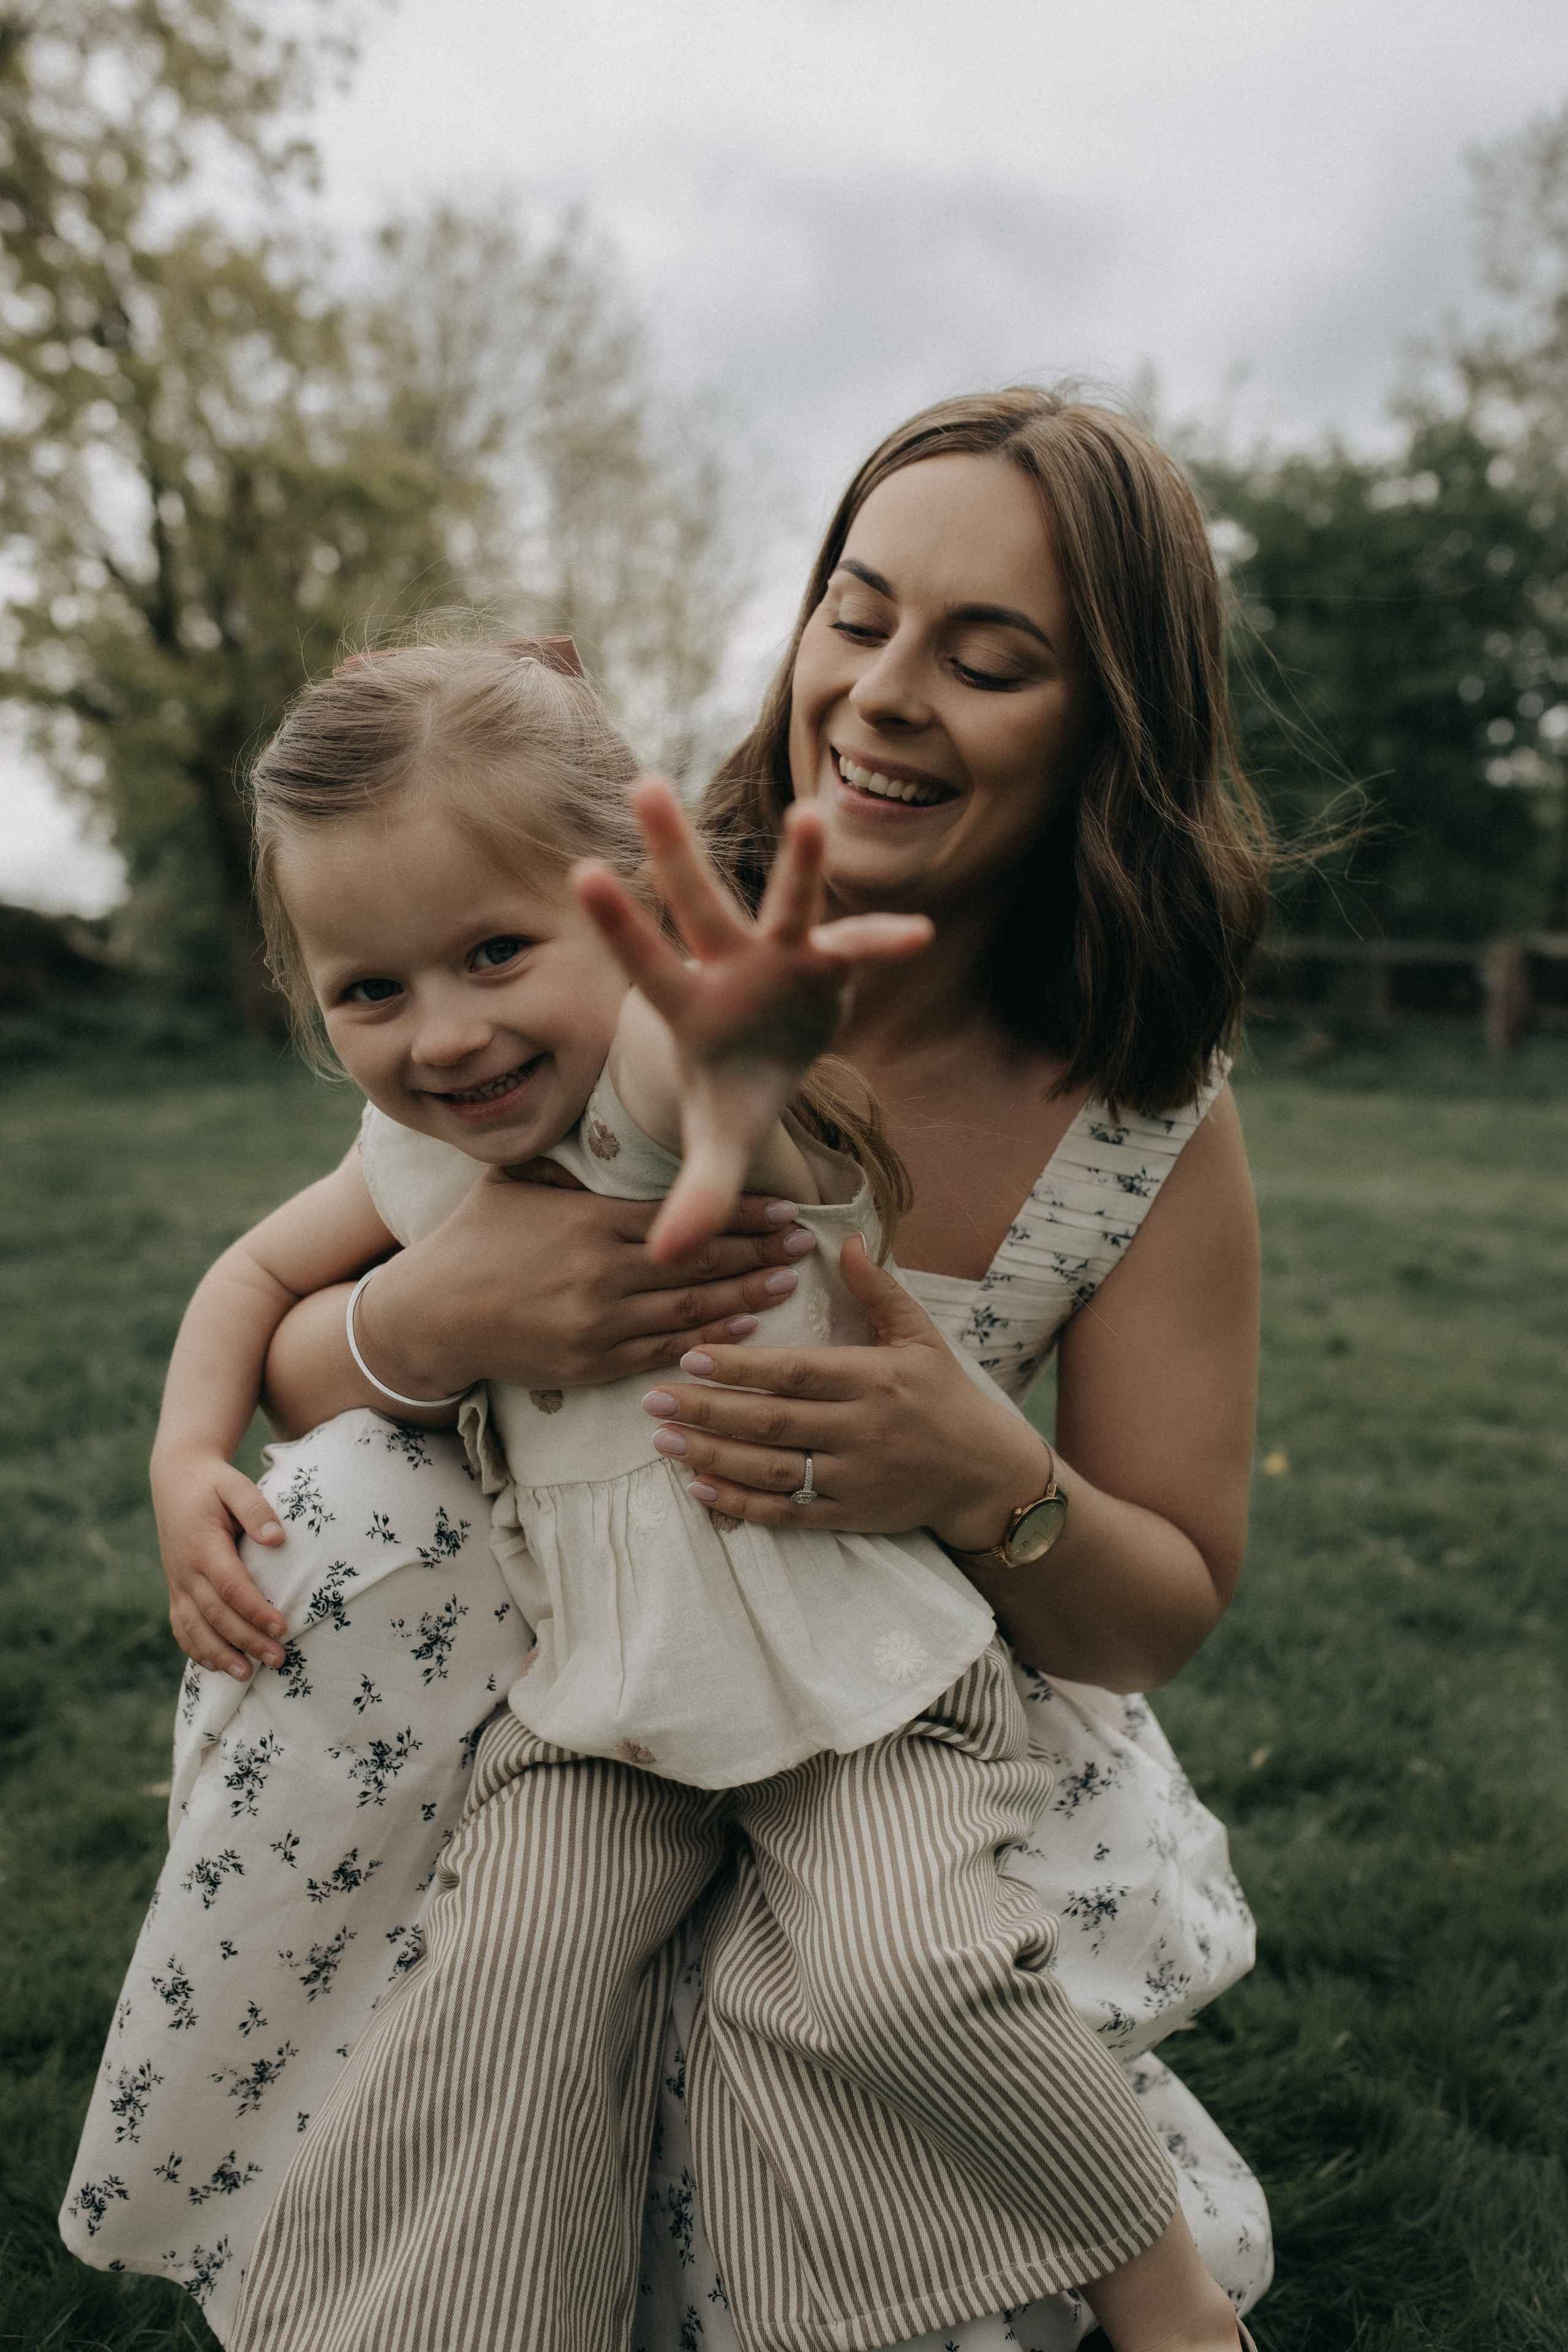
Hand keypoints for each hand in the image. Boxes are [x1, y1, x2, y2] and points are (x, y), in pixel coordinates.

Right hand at [150, 1447, 288, 1679]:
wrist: (176, 1479)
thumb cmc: (212, 1483)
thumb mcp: (235, 1485)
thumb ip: (255, 1508)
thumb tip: (276, 1538)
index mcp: (202, 1547)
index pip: (231, 1586)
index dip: (255, 1610)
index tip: (282, 1627)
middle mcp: (185, 1570)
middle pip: (216, 1615)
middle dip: (246, 1641)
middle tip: (278, 1660)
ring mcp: (177, 1582)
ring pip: (194, 1627)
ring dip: (219, 1654)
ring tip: (246, 1675)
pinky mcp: (176, 1588)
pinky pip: (180, 1625)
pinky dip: (195, 1648)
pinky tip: (214, 1665)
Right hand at [350, 1174, 820, 1402]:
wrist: (430, 1316)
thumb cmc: (473, 1240)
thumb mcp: (516, 1183)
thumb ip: (568, 1164)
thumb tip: (604, 1126)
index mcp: (589, 1223)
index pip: (683, 1216)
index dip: (740, 1213)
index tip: (783, 1207)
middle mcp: (600, 1274)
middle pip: (700, 1262)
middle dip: (759, 1251)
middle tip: (804, 1241)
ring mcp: (598, 1324)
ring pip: (690, 1309)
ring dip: (747, 1294)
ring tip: (789, 1280)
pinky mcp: (591, 1364)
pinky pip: (662, 1349)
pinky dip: (707, 1336)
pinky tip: (742, 1324)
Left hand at [573, 779, 930, 1261]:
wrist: (776, 1056)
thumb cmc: (734, 1087)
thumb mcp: (719, 1144)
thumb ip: (698, 1195)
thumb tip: (665, 1260)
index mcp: (687, 1005)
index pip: (643, 961)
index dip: (618, 923)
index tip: (584, 871)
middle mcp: (728, 965)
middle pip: (699, 904)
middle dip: (676, 850)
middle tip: (644, 785)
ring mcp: (782, 957)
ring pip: (787, 904)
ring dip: (798, 866)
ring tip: (809, 817)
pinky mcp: (831, 960)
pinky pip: (858, 944)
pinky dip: (882, 940)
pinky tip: (917, 934)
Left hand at [635, 1234, 1051, 1549]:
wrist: (985, 1473)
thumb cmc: (945, 1396)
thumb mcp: (921, 1336)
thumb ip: (878, 1290)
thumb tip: (846, 1239)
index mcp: (873, 1380)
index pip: (795, 1372)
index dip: (741, 1366)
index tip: (691, 1355)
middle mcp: (860, 1430)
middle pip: (771, 1422)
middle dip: (707, 1412)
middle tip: (652, 1401)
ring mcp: (853, 1477)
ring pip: (771, 1470)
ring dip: (711, 1458)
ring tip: (662, 1443)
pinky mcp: (849, 1514)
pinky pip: (787, 1512)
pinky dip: (741, 1504)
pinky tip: (699, 1489)